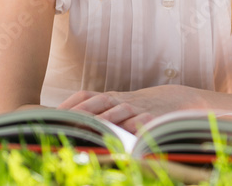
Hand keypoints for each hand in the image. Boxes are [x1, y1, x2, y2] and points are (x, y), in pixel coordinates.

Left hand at [56, 85, 198, 132]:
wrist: (178, 100)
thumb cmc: (142, 108)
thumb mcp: (121, 106)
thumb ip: (101, 112)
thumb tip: (68, 124)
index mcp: (112, 98)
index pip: (87, 95)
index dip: (70, 103)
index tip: (53, 114)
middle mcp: (123, 101)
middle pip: (100, 101)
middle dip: (82, 111)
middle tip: (66, 122)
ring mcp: (139, 109)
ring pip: (120, 110)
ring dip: (105, 119)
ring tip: (90, 129)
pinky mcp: (155, 118)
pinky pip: (143, 122)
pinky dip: (134, 128)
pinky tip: (124, 137)